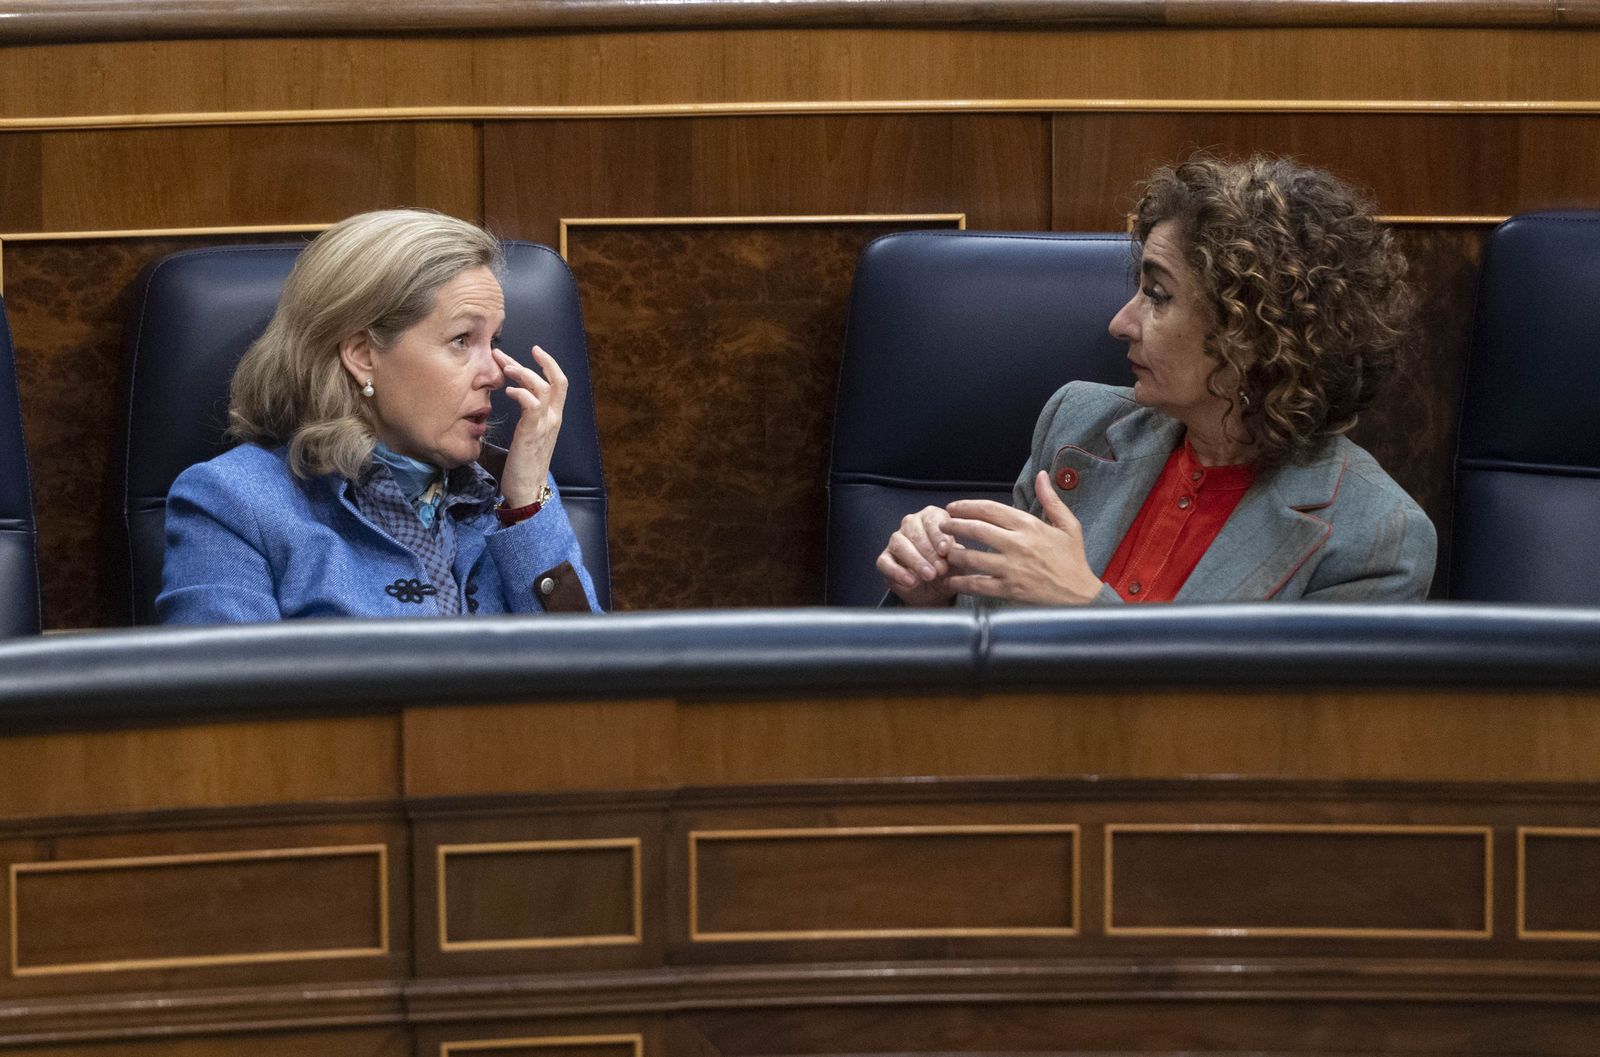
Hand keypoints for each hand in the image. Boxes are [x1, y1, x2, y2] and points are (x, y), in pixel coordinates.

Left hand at [495, 346, 566, 506]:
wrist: (527, 489)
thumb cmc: (524, 464)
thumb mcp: (529, 434)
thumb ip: (528, 416)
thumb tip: (515, 397)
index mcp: (554, 418)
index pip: (558, 383)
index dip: (549, 364)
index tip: (534, 350)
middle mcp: (554, 418)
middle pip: (555, 380)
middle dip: (535, 361)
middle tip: (506, 352)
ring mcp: (545, 425)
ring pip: (542, 388)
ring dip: (523, 373)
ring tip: (505, 367)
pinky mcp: (532, 433)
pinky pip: (531, 405)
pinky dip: (521, 393)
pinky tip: (508, 391)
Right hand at [876, 505, 959, 605]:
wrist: (938, 591)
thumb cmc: (950, 568)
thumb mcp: (959, 560)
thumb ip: (957, 553)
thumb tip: (953, 550)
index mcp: (932, 517)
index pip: (932, 519)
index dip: (938, 535)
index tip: (944, 551)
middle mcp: (911, 524)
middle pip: (915, 531)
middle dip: (929, 551)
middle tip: (941, 569)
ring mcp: (896, 541)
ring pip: (899, 544)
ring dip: (915, 561)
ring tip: (929, 576)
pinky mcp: (885, 559)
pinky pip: (885, 562)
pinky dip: (897, 572)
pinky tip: (911, 582)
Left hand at [942, 471, 1102, 604]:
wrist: (1081, 596)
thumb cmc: (1073, 560)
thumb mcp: (1069, 525)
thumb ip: (1051, 500)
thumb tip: (1042, 475)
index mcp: (1029, 526)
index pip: (990, 509)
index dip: (967, 506)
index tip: (953, 507)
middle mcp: (1018, 544)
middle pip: (976, 529)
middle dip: (954, 525)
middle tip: (941, 525)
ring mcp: (1012, 568)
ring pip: (973, 557)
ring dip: (954, 552)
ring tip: (944, 550)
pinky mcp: (1009, 589)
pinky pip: (978, 584)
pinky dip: (962, 582)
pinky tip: (952, 580)